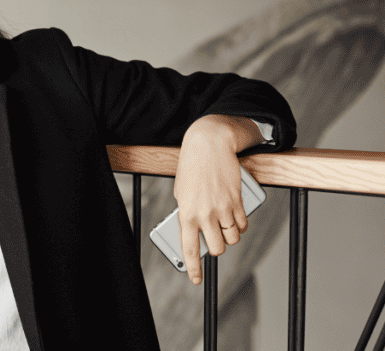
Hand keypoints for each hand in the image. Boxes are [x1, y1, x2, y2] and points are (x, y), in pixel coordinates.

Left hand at [173, 118, 248, 284]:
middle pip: (218, 248)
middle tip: (215, 239)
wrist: (209, 146)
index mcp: (186, 214)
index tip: (195, 279)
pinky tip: (234, 215)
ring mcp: (223, 209)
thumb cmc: (191, 169)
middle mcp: (205, 215)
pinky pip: (243, 224)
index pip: (190, 249)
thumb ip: (189, 213)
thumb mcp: (182, 193)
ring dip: (230, 235)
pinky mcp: (238, 202)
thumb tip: (198, 232)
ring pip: (233, 238)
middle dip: (218, 248)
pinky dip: (240, 224)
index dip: (193, 268)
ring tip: (224, 224)